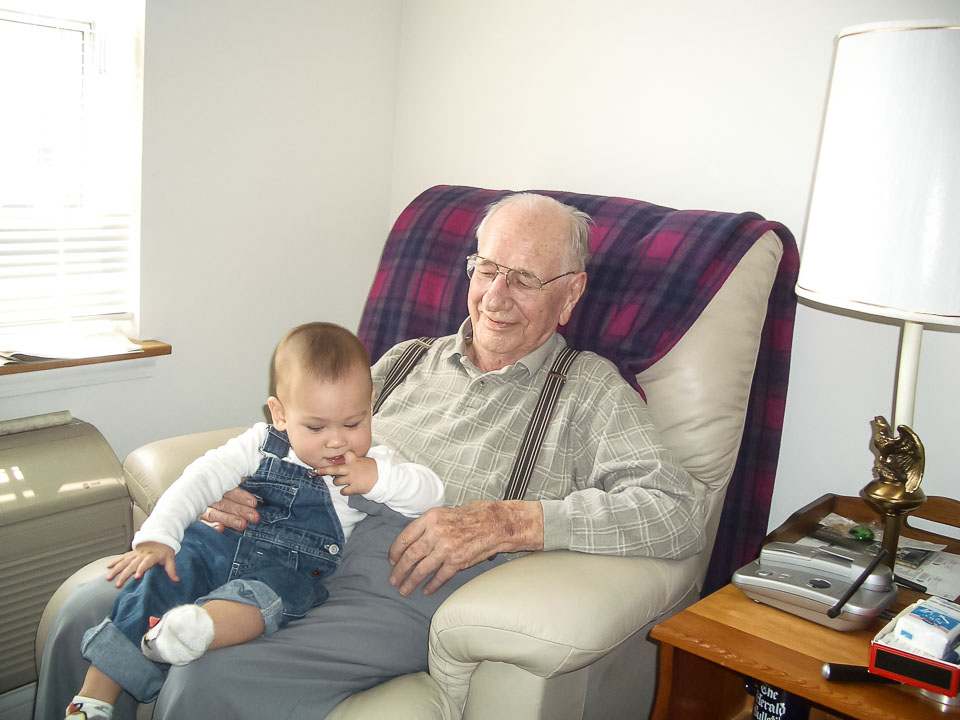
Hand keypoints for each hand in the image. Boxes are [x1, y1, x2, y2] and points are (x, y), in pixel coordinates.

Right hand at [106, 541, 176, 587]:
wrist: (159, 538)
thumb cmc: (164, 550)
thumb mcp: (170, 558)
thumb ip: (171, 569)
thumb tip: (176, 580)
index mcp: (152, 556)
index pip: (146, 563)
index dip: (141, 569)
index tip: (137, 576)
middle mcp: (142, 555)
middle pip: (132, 565)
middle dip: (124, 575)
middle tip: (118, 584)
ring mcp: (135, 554)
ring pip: (124, 561)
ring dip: (116, 570)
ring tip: (109, 577)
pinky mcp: (132, 553)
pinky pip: (122, 557)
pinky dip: (115, 562)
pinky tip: (108, 567)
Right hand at [199, 485, 259, 531]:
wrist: (195, 495)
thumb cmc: (224, 489)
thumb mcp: (231, 481)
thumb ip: (239, 480)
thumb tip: (248, 479)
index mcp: (218, 485)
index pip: (229, 489)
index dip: (241, 496)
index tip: (253, 503)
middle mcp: (208, 496)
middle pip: (223, 503)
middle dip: (239, 509)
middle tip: (253, 516)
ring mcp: (202, 508)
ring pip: (214, 513)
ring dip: (228, 519)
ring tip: (242, 524)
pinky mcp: (198, 520)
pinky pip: (202, 523)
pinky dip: (211, 526)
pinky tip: (221, 528)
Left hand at [320, 452, 377, 495]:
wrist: (381, 478)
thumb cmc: (372, 469)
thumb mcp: (363, 460)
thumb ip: (353, 459)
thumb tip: (344, 459)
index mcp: (354, 460)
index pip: (345, 454)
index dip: (339, 455)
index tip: (330, 457)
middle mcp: (351, 469)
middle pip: (334, 469)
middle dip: (324, 470)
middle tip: (318, 471)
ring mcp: (352, 479)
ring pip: (337, 481)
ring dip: (337, 482)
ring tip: (341, 481)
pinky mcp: (354, 488)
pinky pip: (343, 491)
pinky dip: (343, 491)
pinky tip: (346, 489)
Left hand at [387, 500, 543, 595]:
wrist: (496, 523)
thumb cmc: (472, 515)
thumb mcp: (445, 513)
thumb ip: (429, 526)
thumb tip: (413, 541)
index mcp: (430, 518)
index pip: (405, 537)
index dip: (395, 552)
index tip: (391, 560)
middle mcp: (436, 533)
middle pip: (410, 555)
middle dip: (399, 570)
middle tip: (393, 579)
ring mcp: (447, 548)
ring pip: (422, 569)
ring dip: (410, 581)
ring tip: (404, 589)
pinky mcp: (458, 561)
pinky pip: (440, 577)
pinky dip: (432, 585)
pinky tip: (426, 590)